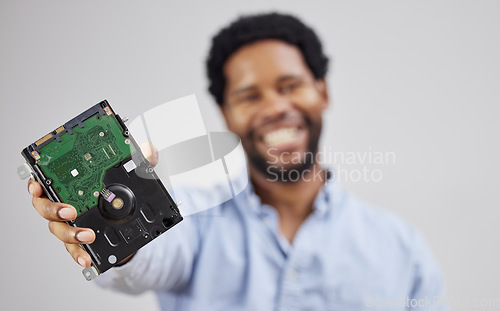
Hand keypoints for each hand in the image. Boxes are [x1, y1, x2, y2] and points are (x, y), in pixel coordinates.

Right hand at [28, 141, 158, 266]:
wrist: (127, 221)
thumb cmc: (119, 193)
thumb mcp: (132, 174)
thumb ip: (139, 160)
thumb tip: (148, 149)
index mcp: (69, 184)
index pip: (45, 181)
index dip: (36, 183)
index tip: (37, 185)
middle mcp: (62, 204)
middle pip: (45, 207)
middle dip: (54, 209)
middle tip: (70, 210)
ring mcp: (69, 224)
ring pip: (59, 230)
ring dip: (71, 233)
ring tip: (87, 235)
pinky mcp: (79, 242)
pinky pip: (74, 250)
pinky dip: (79, 255)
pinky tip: (87, 259)